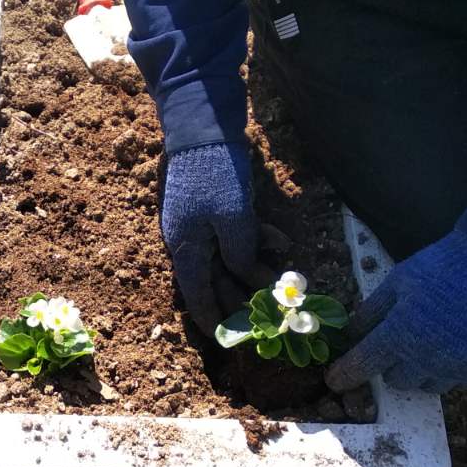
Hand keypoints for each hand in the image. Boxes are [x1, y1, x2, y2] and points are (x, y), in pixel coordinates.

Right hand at [161, 142, 269, 332]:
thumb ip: (241, 256)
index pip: (196, 295)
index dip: (212, 319)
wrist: (204, 127)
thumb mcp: (234, 220)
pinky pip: (234, 235)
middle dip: (240, 298)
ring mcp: (201, 224)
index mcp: (185, 248)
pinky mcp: (214, 209)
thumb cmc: (215, 175)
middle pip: (214, 280)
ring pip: (229, 258)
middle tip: (266, 317)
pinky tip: (281, 244)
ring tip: (281, 282)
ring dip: (255, 268)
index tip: (227, 340)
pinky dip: (255, 241)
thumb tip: (251, 281)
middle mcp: (189, 241)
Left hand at [326, 231, 466, 394]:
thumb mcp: (397, 282)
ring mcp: (456, 367)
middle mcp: (426, 359)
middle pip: (395, 380)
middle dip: (391, 364)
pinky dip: (449, 370)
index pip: (362, 365)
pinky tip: (454, 345)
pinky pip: (456, 383)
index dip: (345, 374)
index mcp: (399, 334)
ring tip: (430, 341)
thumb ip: (372, 311)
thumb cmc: (441, 266)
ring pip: (426, 385)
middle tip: (401, 340)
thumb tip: (351, 334)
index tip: (335, 381)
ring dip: (420, 370)